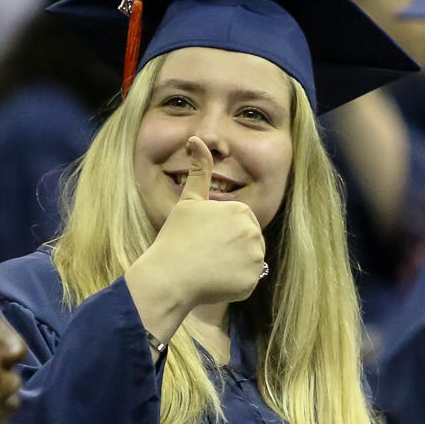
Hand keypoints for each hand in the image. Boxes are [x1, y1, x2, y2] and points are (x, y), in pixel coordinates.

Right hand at [126, 137, 265, 339]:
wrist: (170, 276)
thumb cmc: (176, 237)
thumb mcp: (189, 201)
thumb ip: (199, 171)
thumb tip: (197, 139)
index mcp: (240, 210)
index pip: (242, 221)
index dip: (223, 231)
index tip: (205, 238)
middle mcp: (253, 231)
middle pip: (249, 241)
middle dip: (232, 248)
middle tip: (206, 254)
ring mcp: (254, 258)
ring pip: (249, 261)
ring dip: (234, 266)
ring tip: (210, 267)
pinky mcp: (252, 281)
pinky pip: (247, 282)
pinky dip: (234, 284)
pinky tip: (214, 281)